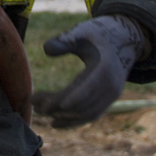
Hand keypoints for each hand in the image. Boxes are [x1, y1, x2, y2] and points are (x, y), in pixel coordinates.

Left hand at [33, 15, 147, 127]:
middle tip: (33, 102)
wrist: (122, 42)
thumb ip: (65, 40)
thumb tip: (46, 49)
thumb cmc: (97, 35)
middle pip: (85, 103)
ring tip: (39, 110)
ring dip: (64, 116)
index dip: (74, 97)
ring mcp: (112, 96)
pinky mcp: (109, 101)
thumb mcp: (82, 32)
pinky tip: (55, 123)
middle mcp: (112, 85)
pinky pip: (92, 115)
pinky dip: (74, 121)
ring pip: (88, 113)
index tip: (53, 105)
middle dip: (58, 106)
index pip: (90, 86)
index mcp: (106, 67)